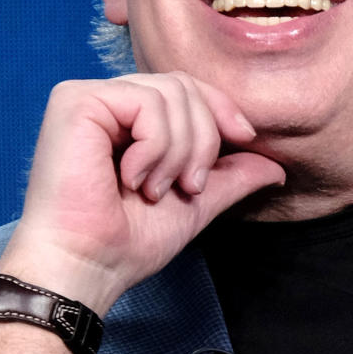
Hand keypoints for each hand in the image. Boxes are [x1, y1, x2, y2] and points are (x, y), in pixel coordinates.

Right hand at [0, 72, 283, 315]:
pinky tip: (132, 180)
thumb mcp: (195, 204)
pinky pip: (147, 103)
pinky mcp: (75, 101)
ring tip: (155, 190)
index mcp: (128, 119)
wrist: (88, 267)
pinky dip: (155, 147)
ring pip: (172, 93)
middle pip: (185, 86)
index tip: (246, 138)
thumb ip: (230, 178)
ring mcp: (87, 97)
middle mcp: (107, 101)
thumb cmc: (126, 243)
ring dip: (178, 151)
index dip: (222, 108)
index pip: (188, 88)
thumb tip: (277, 168)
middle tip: (186, 187)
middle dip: (203, 140)